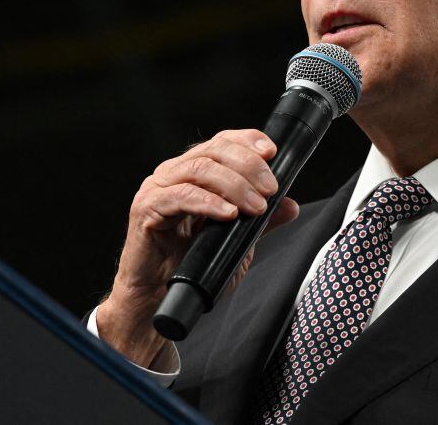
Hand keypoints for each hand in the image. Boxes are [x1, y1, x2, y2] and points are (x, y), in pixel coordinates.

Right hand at [96, 129, 299, 366]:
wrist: (158, 298)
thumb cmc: (192, 266)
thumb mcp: (235, 241)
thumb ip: (260, 222)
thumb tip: (291, 205)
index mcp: (194, 172)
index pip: (222, 141)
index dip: (248, 140)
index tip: (272, 152)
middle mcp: (174, 173)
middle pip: (214, 150)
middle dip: (248, 166)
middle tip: (270, 189)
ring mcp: (158, 188)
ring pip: (200, 169)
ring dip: (234, 185)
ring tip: (256, 207)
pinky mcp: (147, 208)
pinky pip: (180, 196)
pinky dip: (208, 202)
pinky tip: (229, 214)